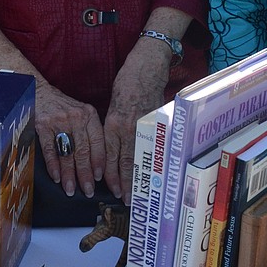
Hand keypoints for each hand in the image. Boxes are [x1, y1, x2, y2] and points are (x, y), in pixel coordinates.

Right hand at [35, 79, 106, 198]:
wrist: (39, 91)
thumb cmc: (63, 107)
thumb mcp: (80, 114)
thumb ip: (89, 133)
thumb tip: (97, 165)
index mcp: (89, 115)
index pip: (98, 142)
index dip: (99, 162)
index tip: (100, 178)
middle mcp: (76, 117)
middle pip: (83, 151)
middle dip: (85, 174)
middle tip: (88, 191)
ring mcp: (59, 121)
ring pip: (67, 153)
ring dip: (69, 175)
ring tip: (71, 190)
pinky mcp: (43, 125)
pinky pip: (50, 150)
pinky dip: (53, 166)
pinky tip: (56, 178)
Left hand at [103, 37, 170, 201]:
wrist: (147, 66)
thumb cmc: (128, 82)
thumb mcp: (113, 104)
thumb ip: (113, 125)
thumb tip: (114, 145)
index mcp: (113, 123)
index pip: (109, 155)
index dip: (109, 174)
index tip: (108, 187)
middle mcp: (127, 128)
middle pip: (124, 161)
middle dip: (123, 182)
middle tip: (124, 200)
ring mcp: (144, 126)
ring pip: (139, 157)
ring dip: (137, 177)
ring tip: (136, 193)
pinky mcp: (157, 123)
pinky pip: (153, 148)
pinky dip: (151, 162)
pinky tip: (152, 174)